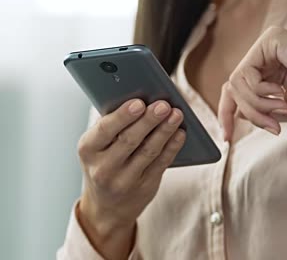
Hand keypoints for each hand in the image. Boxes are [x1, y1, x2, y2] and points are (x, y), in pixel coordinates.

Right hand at [77, 99, 185, 258]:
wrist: (107, 206)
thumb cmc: (104, 162)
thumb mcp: (97, 146)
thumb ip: (113, 125)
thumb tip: (141, 98)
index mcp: (88, 149)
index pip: (105, 130)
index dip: (123, 116)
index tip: (139, 102)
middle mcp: (103, 168)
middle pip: (130, 140)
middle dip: (149, 120)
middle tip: (163, 105)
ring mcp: (125, 180)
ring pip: (149, 151)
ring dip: (165, 131)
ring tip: (176, 114)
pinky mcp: (145, 186)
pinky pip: (161, 163)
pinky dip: (172, 146)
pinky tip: (180, 133)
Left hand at [218, 27, 286, 139]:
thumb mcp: (283, 112)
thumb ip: (260, 111)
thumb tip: (237, 114)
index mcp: (269, 71)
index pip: (236, 91)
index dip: (227, 115)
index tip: (226, 139)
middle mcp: (264, 56)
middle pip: (233, 89)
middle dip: (249, 113)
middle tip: (272, 126)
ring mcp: (265, 47)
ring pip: (237, 84)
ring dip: (258, 105)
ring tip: (283, 107)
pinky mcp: (269, 41)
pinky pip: (246, 73)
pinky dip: (260, 91)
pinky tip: (282, 91)